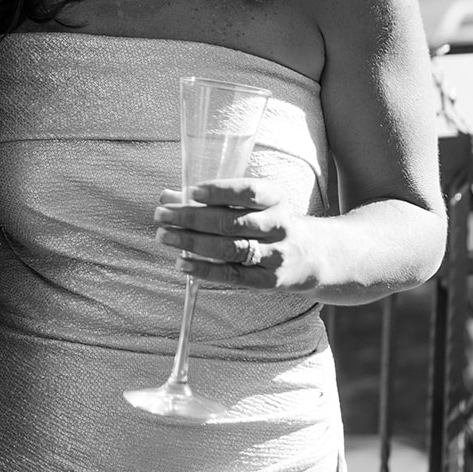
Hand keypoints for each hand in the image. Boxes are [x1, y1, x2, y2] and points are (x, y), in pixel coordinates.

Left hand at [154, 180, 317, 290]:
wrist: (310, 255)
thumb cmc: (267, 222)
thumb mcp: (250, 204)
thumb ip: (210, 199)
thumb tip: (167, 197)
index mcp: (275, 198)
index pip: (248, 192)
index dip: (219, 192)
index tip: (191, 192)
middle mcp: (279, 225)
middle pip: (231, 222)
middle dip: (192, 218)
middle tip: (162, 215)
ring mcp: (276, 254)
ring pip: (230, 248)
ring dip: (192, 242)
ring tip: (164, 236)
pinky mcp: (269, 280)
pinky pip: (233, 275)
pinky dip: (204, 269)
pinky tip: (182, 263)